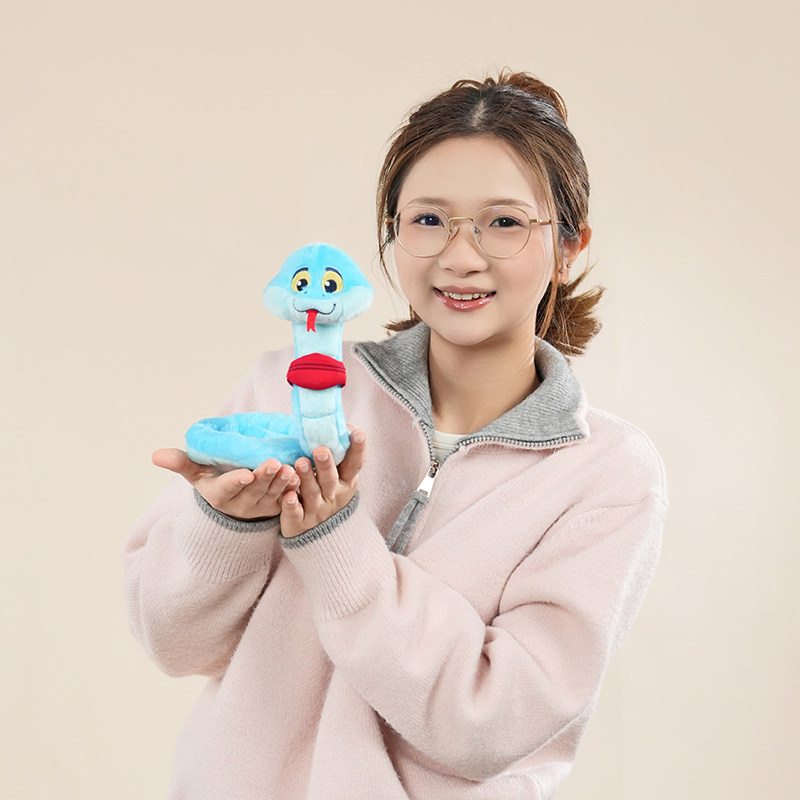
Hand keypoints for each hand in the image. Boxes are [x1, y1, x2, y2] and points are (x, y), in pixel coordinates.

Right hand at [152, 448, 299, 520]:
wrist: (235, 503)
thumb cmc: (214, 480)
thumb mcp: (196, 473)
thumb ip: (181, 463)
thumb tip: (155, 455)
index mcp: (220, 495)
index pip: (227, 489)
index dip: (236, 483)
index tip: (244, 475)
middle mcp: (242, 504)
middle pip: (255, 491)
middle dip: (265, 478)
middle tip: (274, 464)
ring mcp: (262, 507)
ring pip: (274, 494)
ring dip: (283, 482)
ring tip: (291, 468)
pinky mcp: (279, 506)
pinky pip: (290, 499)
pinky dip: (296, 488)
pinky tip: (303, 476)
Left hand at [279, 430, 365, 537]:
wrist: (321, 535)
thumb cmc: (328, 493)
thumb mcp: (339, 475)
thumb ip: (339, 453)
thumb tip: (343, 423)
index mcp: (346, 482)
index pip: (355, 464)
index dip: (358, 449)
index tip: (358, 432)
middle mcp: (334, 496)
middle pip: (331, 480)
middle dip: (326, 465)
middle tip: (320, 449)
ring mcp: (318, 510)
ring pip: (312, 494)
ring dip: (307, 478)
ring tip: (300, 463)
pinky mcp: (300, 522)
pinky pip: (296, 513)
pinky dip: (292, 505)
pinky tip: (288, 496)